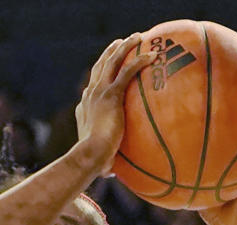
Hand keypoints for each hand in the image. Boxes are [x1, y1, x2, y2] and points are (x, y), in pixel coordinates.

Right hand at [75, 34, 154, 174]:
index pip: (92, 87)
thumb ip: (105, 161)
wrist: (90, 156)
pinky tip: (152, 55)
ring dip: (124, 46)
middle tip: (120, 43)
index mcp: (85, 109)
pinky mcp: (111, 95)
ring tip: (137, 37)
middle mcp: (90, 96)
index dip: (99, 76)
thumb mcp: (98, 159)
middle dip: (110, 52)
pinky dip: (139, 60)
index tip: (108, 69)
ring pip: (112, 61)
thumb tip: (110, 174)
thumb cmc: (94, 164)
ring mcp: (99, 93)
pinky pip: (127, 71)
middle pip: (100, 67)